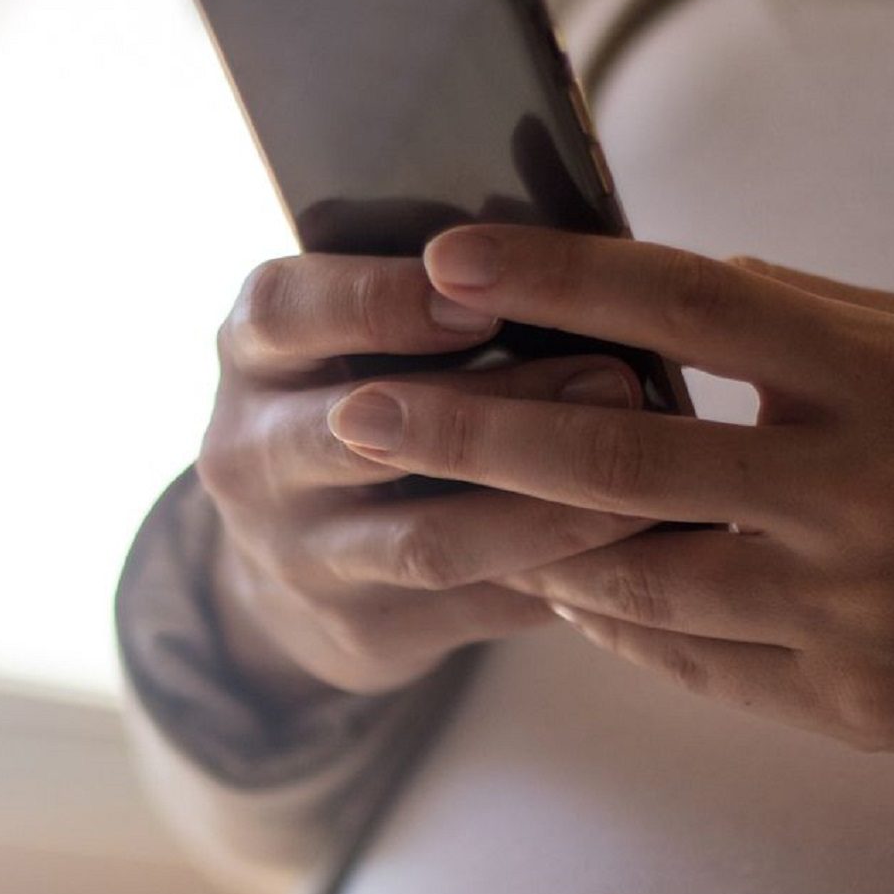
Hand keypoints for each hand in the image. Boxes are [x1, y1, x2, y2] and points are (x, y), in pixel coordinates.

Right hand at [196, 253, 653, 699]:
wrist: (291, 565)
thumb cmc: (357, 403)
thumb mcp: (347, 340)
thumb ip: (427, 301)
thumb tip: (584, 261)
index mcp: (251, 355)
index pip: (282, 313)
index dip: (378, 302)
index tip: (482, 297)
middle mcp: (250, 457)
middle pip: (365, 429)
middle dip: (501, 406)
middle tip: (619, 379)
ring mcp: (297, 555)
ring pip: (426, 539)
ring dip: (542, 509)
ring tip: (643, 484)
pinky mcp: (357, 631)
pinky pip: (471, 608)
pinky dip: (557, 581)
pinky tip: (633, 557)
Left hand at [319, 227, 893, 761]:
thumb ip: (803, 315)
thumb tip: (656, 275)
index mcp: (882, 376)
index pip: (692, 304)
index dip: (560, 279)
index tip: (449, 259)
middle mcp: (858, 487)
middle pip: (623, 452)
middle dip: (471, 431)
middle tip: (362, 414)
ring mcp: (849, 603)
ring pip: (635, 576)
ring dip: (528, 541)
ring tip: (447, 506)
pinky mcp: (847, 700)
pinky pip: (686, 661)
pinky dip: (610, 620)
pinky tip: (562, 586)